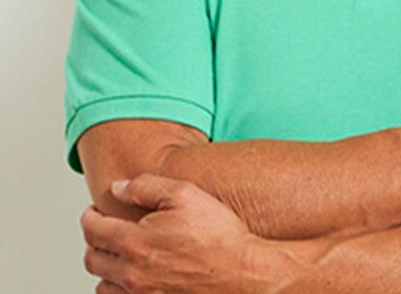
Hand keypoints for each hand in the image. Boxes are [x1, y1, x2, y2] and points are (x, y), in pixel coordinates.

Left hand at [81, 175, 263, 293]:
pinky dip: (117, 289)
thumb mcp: (186, 194)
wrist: (241, 275)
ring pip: (101, 285)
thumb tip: (118, 187)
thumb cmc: (218, 235)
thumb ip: (146, 187)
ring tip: (117, 255)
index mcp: (134, 242)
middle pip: (92, 259)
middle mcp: (130, 274)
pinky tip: (131, 278)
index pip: (93, 230)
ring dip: (104, 268)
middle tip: (102, 230)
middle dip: (93, 241)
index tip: (93, 211)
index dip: (89, 217)